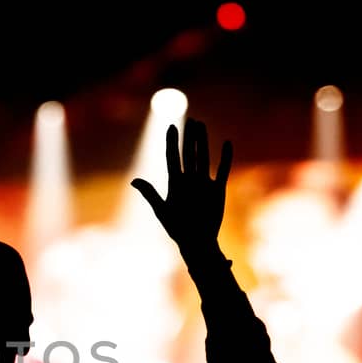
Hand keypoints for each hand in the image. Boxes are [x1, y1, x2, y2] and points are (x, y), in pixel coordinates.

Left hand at [131, 120, 231, 253]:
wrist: (197, 243)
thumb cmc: (177, 230)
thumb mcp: (162, 210)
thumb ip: (150, 193)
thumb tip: (134, 181)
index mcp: (174, 183)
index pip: (172, 158)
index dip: (171, 142)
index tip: (171, 126)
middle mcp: (189, 180)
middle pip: (189, 153)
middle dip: (189, 137)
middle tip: (192, 120)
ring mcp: (203, 183)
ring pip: (203, 157)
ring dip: (203, 142)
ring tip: (202, 126)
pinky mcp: (217, 190)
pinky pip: (222, 170)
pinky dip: (225, 158)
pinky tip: (227, 143)